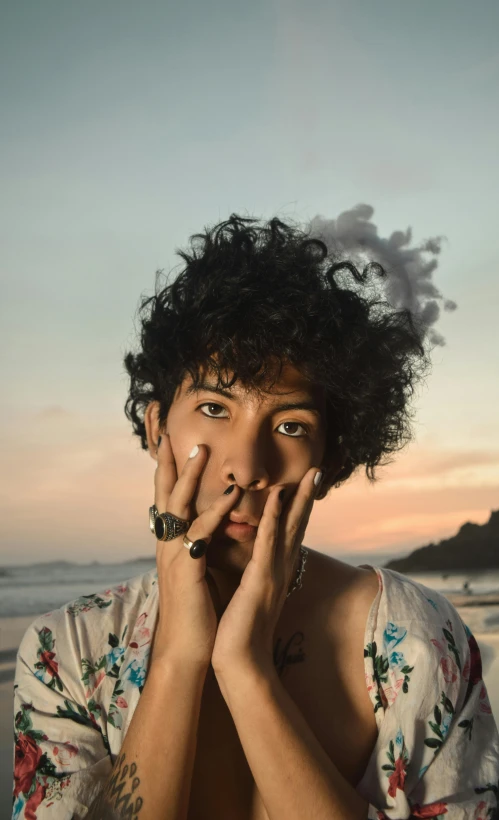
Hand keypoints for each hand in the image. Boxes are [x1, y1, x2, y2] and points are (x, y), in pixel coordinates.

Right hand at [150, 436, 240, 669]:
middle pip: (164, 494)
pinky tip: (231, 495)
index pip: (168, 500)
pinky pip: (201, 532)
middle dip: (167, 462)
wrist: (188, 650)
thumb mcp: (194, 574)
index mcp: (172, 546)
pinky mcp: (187, 569)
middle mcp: (167, 546)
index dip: (168, 472)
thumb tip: (203, 533)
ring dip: (190, 475)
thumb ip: (196, 550)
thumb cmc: (196, 613)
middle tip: (170, 432)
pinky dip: (215, 511)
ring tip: (201, 449)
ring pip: (179, 506)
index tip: (170, 445)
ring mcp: (174, 556)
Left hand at [211, 467, 320, 675]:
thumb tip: (252, 562)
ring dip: (299, 500)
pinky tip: (277, 497)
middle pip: (297, 526)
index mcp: (275, 572)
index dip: (298, 508)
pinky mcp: (260, 579)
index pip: (289, 533)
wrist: (239, 663)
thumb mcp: (250, 596)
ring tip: (311, 475)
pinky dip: (274, 518)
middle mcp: (280, 569)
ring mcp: (273, 573)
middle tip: (318, 471)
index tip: (306, 484)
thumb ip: (255, 576)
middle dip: (308, 497)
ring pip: (289, 529)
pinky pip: (268, 543)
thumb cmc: (240, 632)